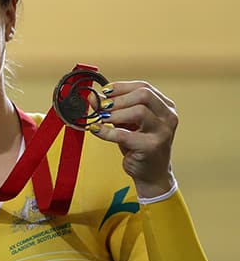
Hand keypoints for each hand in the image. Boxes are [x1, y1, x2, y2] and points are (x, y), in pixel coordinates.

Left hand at [88, 81, 176, 197]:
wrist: (152, 173)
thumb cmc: (139, 145)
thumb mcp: (127, 123)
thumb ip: (113, 109)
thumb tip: (93, 97)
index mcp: (165, 107)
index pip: (144, 87)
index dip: (121, 87)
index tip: (104, 92)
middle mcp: (168, 117)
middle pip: (143, 95)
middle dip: (118, 99)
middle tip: (102, 107)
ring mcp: (162, 132)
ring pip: (139, 111)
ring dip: (114, 114)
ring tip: (102, 119)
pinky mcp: (151, 146)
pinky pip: (125, 135)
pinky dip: (106, 131)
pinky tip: (96, 130)